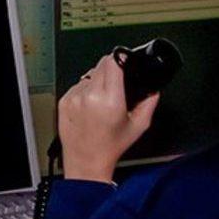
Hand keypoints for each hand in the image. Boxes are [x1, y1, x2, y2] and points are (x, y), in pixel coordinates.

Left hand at [57, 54, 159, 182]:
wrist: (86, 161)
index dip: (120, 58)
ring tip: (101, 101)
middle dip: (111, 69)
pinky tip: (89, 107)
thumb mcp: (138, 126)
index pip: (113, 62)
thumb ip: (149, 104)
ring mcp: (75, 98)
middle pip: (101, 64)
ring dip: (96, 81)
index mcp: (110, 100)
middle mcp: (90, 96)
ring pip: (88, 74)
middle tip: (115, 85)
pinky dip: (84, 91)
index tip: (124, 59)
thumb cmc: (110, 147)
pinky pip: (77, 85)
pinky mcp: (64, 101)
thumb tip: (153, 90)